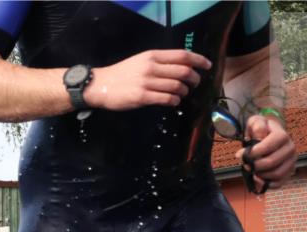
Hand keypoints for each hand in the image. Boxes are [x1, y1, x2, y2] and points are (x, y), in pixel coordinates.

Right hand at [84, 50, 210, 110]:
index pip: (182, 55)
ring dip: (184, 91)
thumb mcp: (140, 61)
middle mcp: (151, 67)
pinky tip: (173, 101)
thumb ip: (159, 62)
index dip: (198, 60)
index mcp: (152, 56)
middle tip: (195, 84)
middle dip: (194, 79)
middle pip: (183, 71)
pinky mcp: (142, 97)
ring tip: (182, 94)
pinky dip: (174, 100)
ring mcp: (146, 82)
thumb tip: (181, 67)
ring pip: (177, 86)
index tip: (207, 66)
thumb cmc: (120, 74)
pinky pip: (166, 98)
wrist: (99, 85)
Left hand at [237, 115, 295, 189]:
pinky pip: (279, 183)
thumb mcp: (256, 122)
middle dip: (254, 165)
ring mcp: (291, 161)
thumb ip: (257, 126)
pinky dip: (266, 184)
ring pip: (275, 174)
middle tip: (245, 164)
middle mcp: (290, 148)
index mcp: (282, 135)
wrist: (269, 137)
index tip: (239, 155)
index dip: (252, 153)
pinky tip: (257, 178)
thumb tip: (259, 136)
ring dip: (259, 175)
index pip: (268, 147)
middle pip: (271, 162)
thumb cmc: (260, 130)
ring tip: (251, 170)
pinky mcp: (289, 172)